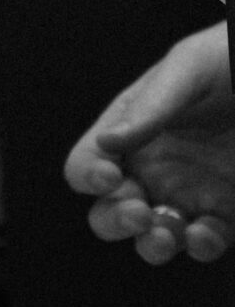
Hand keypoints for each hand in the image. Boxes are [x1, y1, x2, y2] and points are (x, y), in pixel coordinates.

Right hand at [64, 23, 234, 264]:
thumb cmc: (224, 59)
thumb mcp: (187, 69)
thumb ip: (149, 106)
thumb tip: (106, 142)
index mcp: (127, 129)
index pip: (86, 163)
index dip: (87, 175)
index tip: (110, 176)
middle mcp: (149, 167)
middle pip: (108, 211)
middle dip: (115, 221)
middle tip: (139, 213)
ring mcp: (185, 193)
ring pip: (150, 237)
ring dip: (151, 244)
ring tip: (165, 234)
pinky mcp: (223, 212)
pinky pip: (202, 242)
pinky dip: (200, 246)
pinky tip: (205, 234)